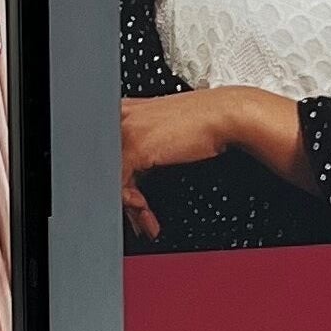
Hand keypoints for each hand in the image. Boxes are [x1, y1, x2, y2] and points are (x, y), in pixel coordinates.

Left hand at [119, 87, 297, 239]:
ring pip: (110, 178)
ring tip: (146, 220)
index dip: (118, 182)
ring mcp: (125, 131)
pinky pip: (120, 184)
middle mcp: (120, 118)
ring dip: (130, 207)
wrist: (225, 116)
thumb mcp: (164, 136)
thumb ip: (143, 151)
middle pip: (105, 168)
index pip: (107, 154)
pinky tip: (147, 212)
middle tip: (139, 219)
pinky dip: (133, 204)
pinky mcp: (135, 146)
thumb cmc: (202, 124)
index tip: (133, 202)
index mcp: (124, 110)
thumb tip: (130, 181)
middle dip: (123, 199)